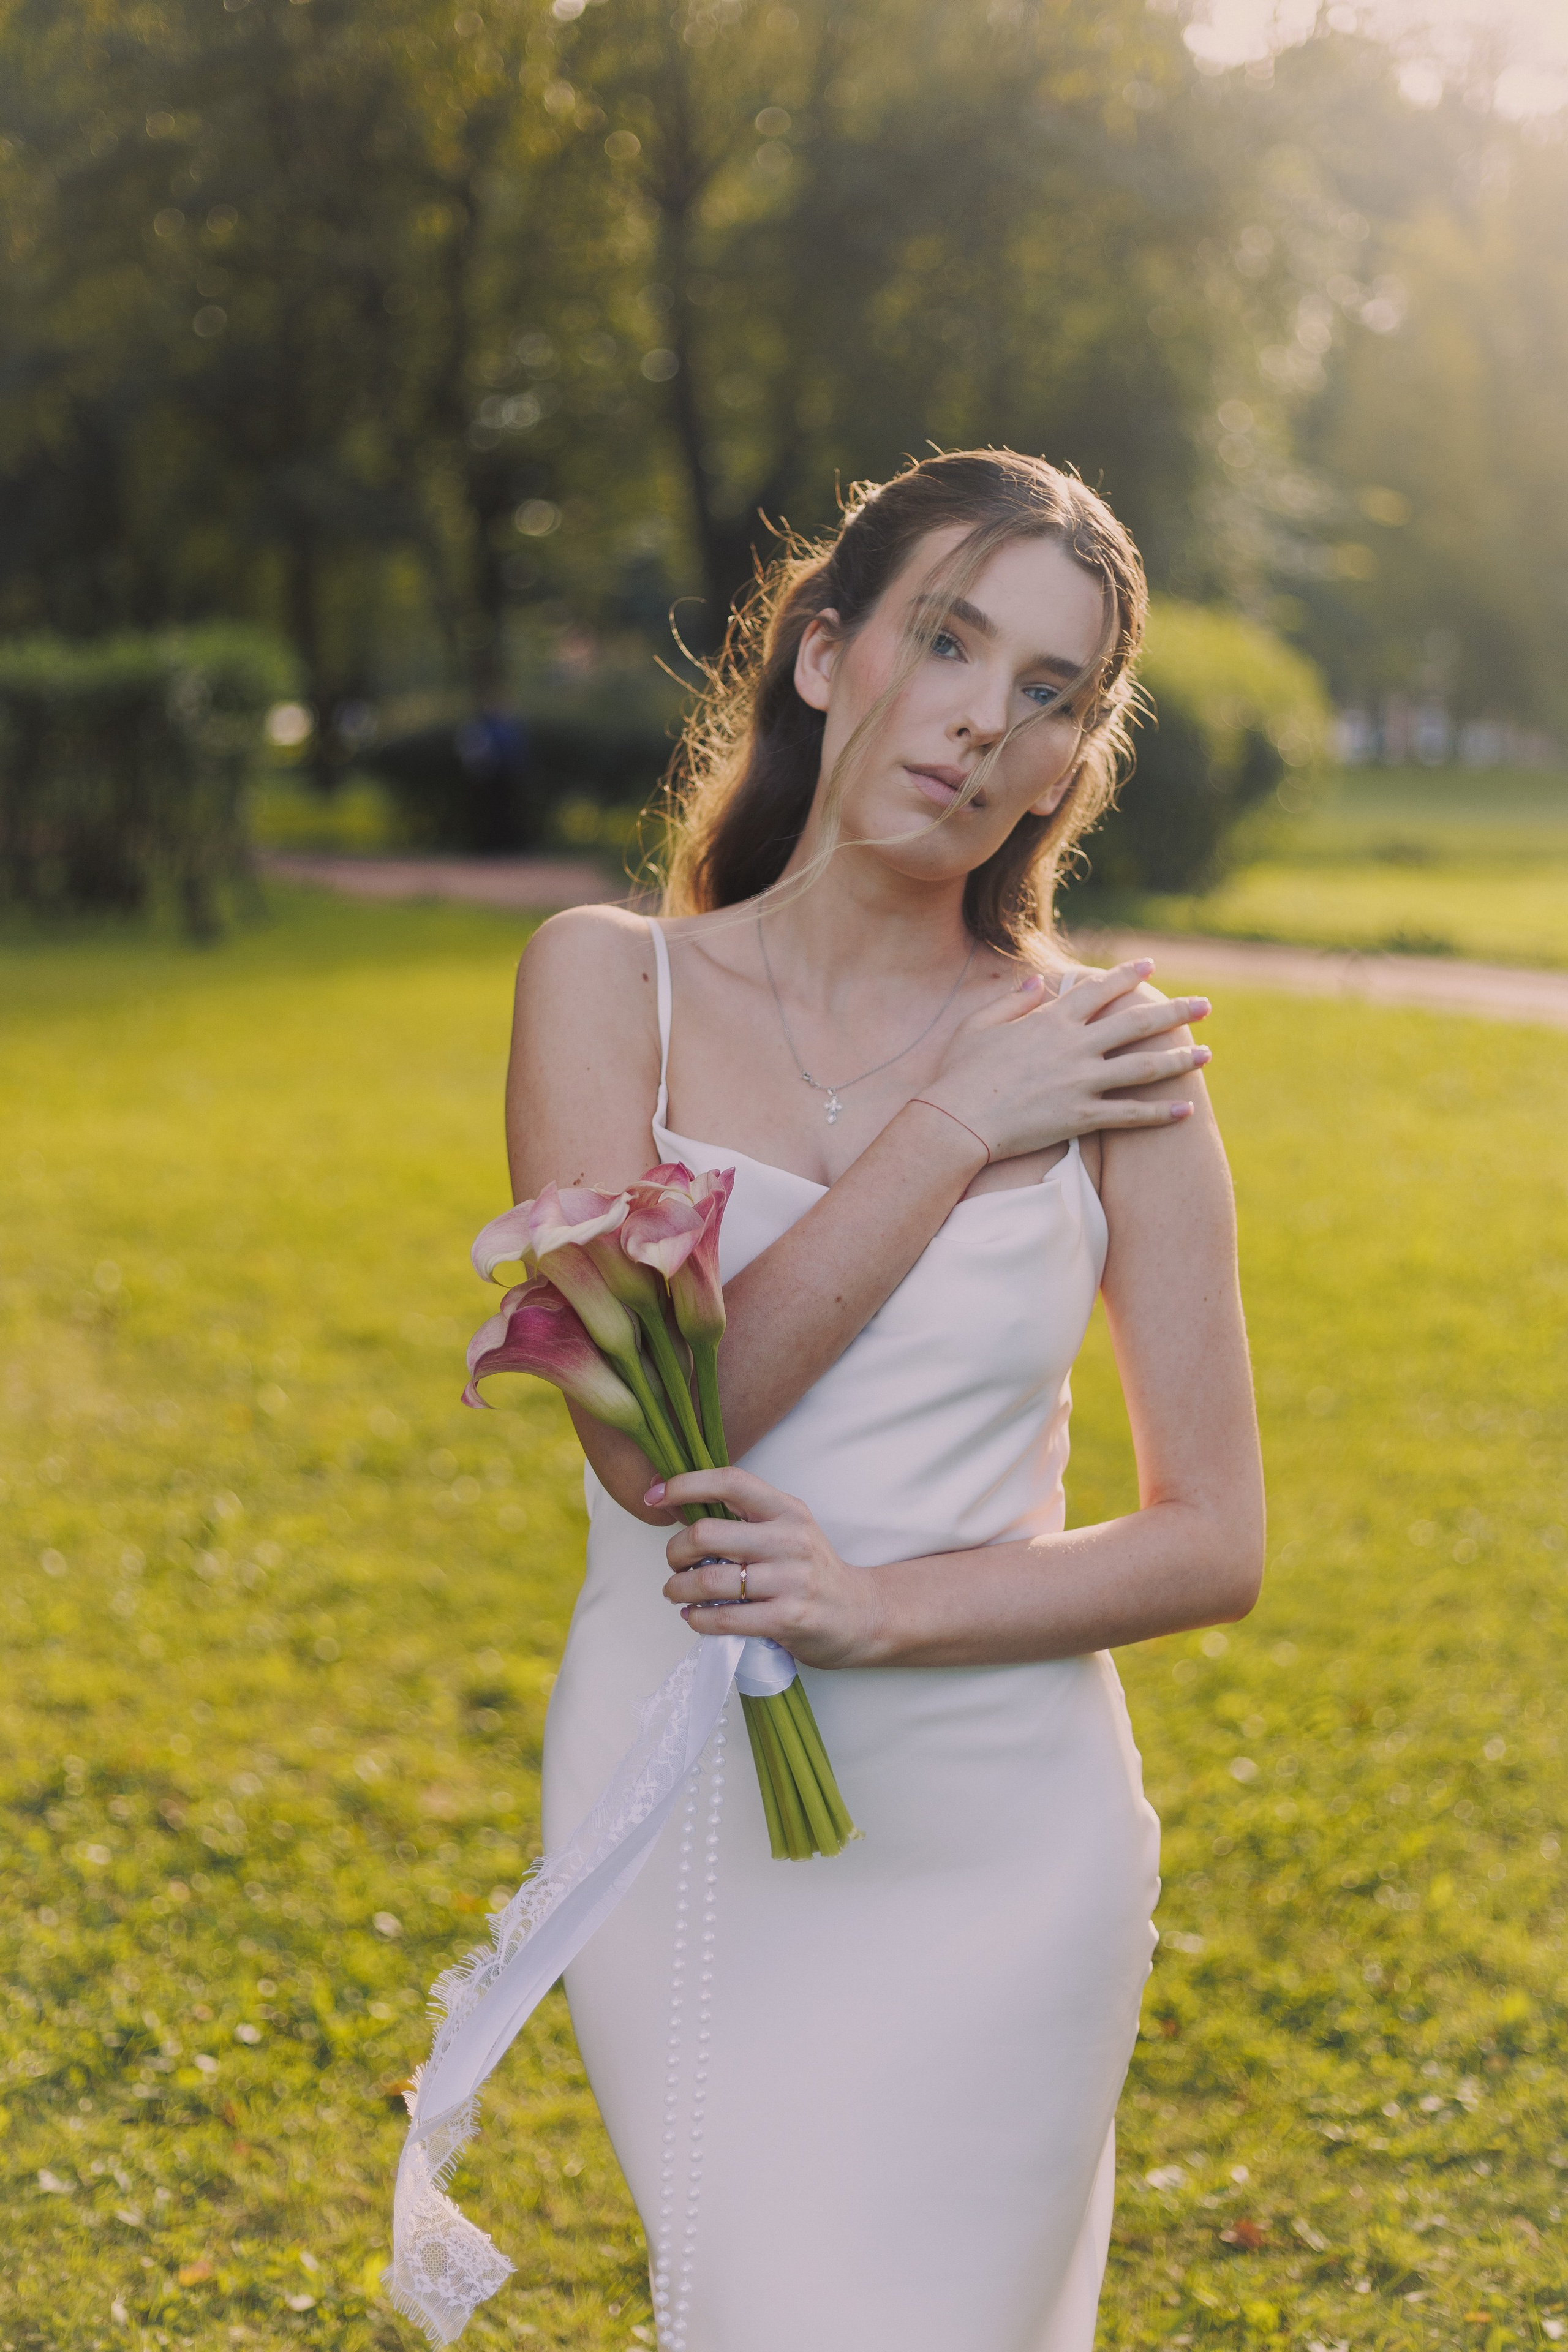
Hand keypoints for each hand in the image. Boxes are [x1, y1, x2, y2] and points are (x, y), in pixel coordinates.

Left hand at [651, 1467, 875, 1668]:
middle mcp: (789, 1540)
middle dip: (675, 1551)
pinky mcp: (788, 1619)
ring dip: (678, 1588)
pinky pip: (725, 1617)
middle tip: (673, 1563)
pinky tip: (694, 1617)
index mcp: (786, 1510)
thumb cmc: (810, 1571)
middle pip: (707, 1534)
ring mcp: (791, 1581)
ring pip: (710, 1580)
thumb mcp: (788, 1530)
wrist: (862, 1615)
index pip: (730, 1481)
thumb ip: (744, 1518)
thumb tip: (677, 1504)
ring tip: (675, 1592)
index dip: (685, 1484)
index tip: (655, 1495)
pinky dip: (698, 1619)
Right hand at [919, 959, 1210, 1164]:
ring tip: (1207, 1055)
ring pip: (1143, 1067)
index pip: (1099, 990)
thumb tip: (1037, 982)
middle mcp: (1074, 1047)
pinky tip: (1185, 1111)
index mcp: (1051, 1021)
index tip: (1151, 965)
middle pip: (1136, 1023)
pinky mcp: (1081, 1117)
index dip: (1128, 975)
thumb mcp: (980, 1024)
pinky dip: (1159, 1113)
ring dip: (1179, 1060)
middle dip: (1175, 1012)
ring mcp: (1081, 1083)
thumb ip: (1013, 1000)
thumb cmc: (961, 1071)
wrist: (958, 1119)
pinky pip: (1130, 1114)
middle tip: (1205, 1005)